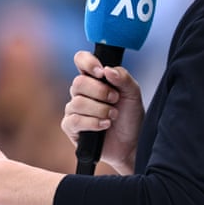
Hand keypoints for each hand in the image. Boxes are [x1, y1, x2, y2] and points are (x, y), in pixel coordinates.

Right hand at [60, 51, 143, 173]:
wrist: (130, 145)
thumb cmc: (130, 118)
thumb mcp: (133, 95)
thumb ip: (123, 78)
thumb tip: (107, 70)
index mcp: (94, 79)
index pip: (81, 60)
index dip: (87, 62)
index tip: (101, 72)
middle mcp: (81, 92)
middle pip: (78, 82)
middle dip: (101, 92)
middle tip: (115, 100)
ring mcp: (73, 109)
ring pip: (77, 102)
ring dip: (100, 110)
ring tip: (113, 116)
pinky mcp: (70, 127)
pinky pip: (75, 120)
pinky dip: (93, 122)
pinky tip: (104, 125)